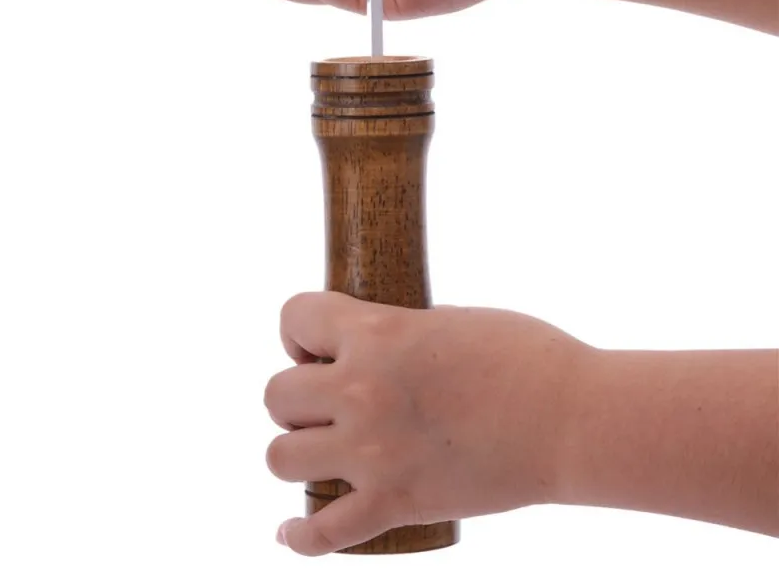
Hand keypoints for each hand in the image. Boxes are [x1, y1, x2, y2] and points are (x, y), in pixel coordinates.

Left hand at [263, 291, 588, 555]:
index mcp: (379, 332)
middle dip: (295, 394)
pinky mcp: (397, 504)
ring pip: (279, 458)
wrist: (574, 420)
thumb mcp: (450, 320)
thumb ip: (400, 332)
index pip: (295, 315)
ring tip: (323, 447)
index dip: (297, 329)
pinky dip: (299, 536)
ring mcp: (374, 452)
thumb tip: (374, 347)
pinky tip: (289, 530)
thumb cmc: (527, 357)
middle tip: (326, 400)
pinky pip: (322, 535)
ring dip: (295, 450)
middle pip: (276, 394)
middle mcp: (363, 389)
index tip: (312, 346)